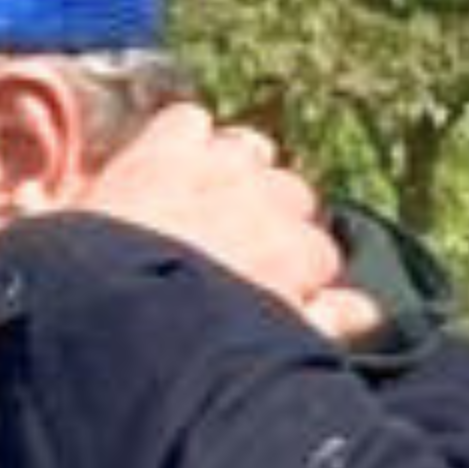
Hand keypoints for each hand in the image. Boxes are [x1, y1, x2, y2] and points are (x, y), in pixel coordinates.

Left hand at [83, 102, 374, 339]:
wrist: (103, 315)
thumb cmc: (185, 343)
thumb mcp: (271, 345)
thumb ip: (326, 322)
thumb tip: (365, 309)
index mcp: (299, 255)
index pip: (319, 255)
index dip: (290, 274)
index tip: (264, 290)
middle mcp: (272, 202)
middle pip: (289, 199)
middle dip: (265, 222)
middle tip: (222, 254)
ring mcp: (221, 169)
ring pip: (249, 153)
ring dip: (231, 174)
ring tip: (196, 205)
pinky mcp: (166, 150)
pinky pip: (189, 123)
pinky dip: (179, 139)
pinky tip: (160, 166)